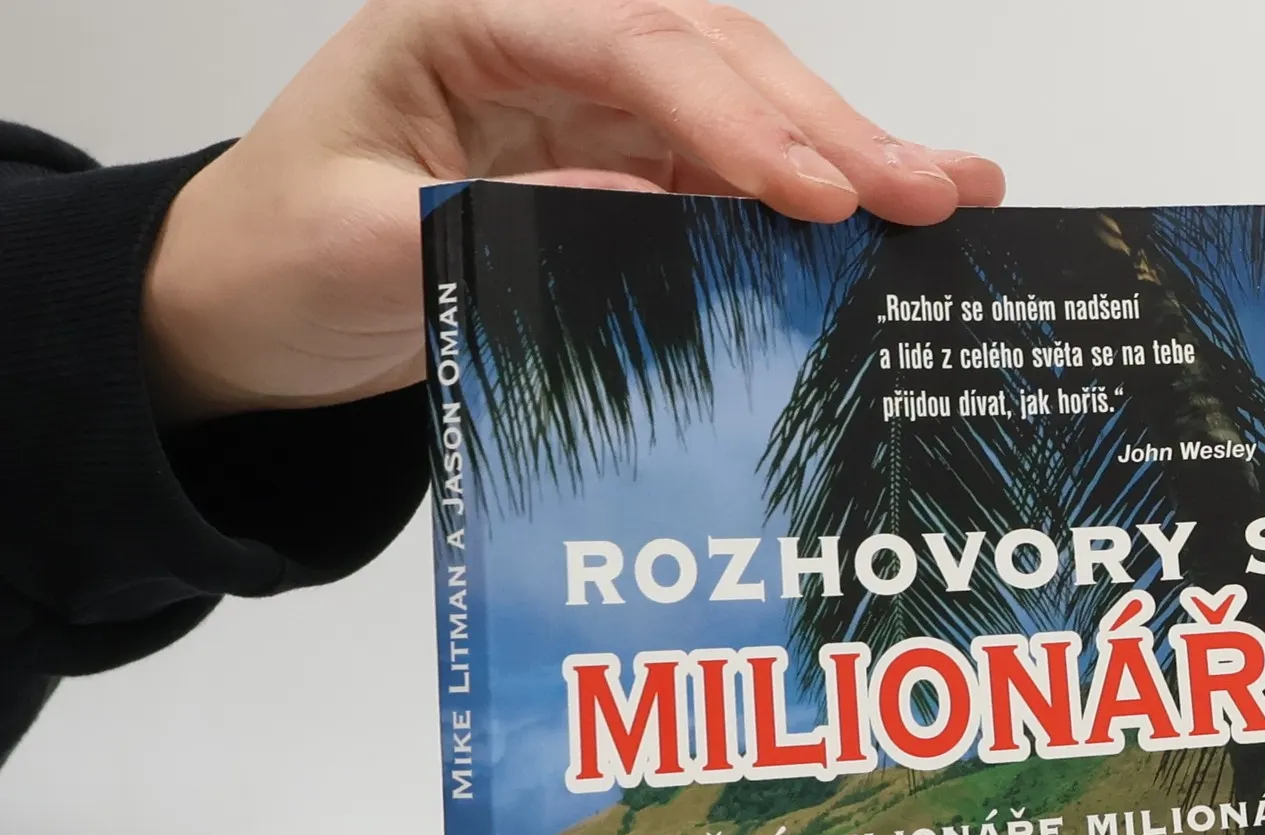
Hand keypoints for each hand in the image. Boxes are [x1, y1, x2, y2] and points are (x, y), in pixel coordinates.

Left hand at [141, 0, 1004, 423]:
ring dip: (841, 153)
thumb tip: (635, 217)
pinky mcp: (609, 168)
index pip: (633, 48)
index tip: (820, 195)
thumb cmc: (278, 258)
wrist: (245, 305)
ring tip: (947, 193)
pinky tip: (877, 221)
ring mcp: (585, 104)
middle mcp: (543, 44)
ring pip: (738, 106)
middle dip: (825, 127)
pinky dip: (799, 205)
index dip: (737, 120)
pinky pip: (719, 178)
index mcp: (470, 21)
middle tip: (928, 193)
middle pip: (713, 59)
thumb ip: (495, 225)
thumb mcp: (366, 249)